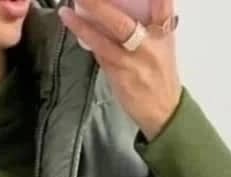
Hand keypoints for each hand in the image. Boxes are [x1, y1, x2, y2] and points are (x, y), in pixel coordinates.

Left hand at [59, 0, 182, 140]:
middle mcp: (149, 45)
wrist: (164, 111)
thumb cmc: (159, 74)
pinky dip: (86, 39)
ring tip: (66, 12)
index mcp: (163, 32)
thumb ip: (144, 25)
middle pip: (122, 22)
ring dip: (83, 26)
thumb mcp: (162, 44)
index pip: (163, 4)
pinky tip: (73, 26)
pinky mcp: (120, 76)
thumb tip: (111, 10)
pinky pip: (100, 55)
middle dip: (99, 6)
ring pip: (105, 41)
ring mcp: (133, 63)